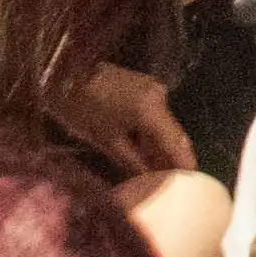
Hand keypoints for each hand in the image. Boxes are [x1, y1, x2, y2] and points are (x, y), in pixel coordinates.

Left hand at [51, 63, 195, 174]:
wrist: (61, 73)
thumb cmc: (81, 109)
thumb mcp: (106, 141)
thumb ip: (133, 162)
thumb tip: (150, 181)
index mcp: (152, 110)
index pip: (177, 142)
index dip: (185, 164)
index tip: (194, 183)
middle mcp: (160, 96)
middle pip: (172, 134)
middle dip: (172, 158)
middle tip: (174, 182)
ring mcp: (152, 89)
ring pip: (162, 126)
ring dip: (159, 147)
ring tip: (159, 172)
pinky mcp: (143, 88)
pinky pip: (154, 116)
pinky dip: (150, 135)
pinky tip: (146, 152)